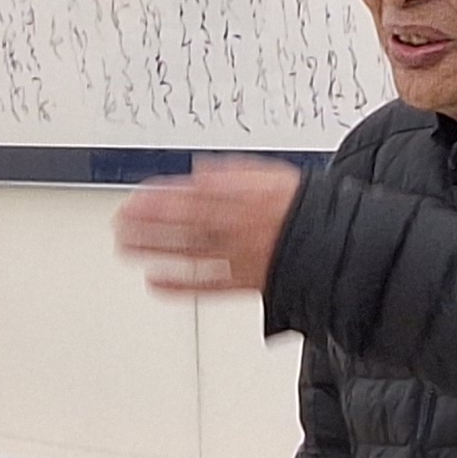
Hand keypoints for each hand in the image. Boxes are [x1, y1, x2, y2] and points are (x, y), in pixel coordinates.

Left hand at [117, 156, 305, 299]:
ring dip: (152, 250)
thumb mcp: (272, 175)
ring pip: (186, 252)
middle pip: (181, 224)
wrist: (336, 244)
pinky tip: (155, 282)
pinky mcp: (242, 282)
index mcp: (239, 199)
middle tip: (120, 222)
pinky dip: (178, 285)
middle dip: (147, 223)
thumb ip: (234, 173)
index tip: (136, 198)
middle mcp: (233, 228)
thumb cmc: (305, 210)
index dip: (159, 199)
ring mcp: (235, 257)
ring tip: (125, 247)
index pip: (189, 196)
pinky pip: (205, 286)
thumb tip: (203, 172)